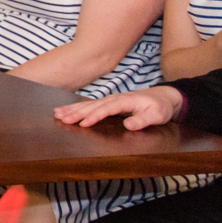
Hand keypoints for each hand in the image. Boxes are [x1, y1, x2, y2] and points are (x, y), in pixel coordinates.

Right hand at [55, 87, 183, 130]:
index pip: (107, 109)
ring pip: (88, 104)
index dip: (94, 116)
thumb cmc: (160, 107)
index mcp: (125, 101)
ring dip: (72, 109)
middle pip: (92, 105)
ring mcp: (110, 100)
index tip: (83, 124)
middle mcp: (115, 99)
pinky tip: (66, 110)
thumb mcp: (157, 115)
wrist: (164, 97)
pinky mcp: (108, 103)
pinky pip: (90, 105)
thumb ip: (143, 120)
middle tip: (61, 118)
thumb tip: (128, 125)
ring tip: (57, 113)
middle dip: (76, 112)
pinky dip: (76, 107)